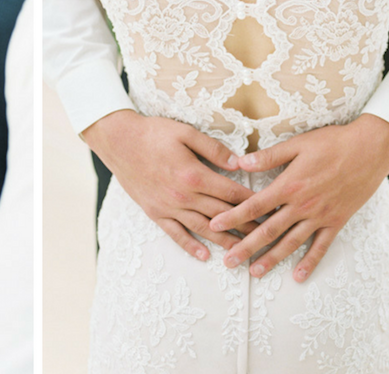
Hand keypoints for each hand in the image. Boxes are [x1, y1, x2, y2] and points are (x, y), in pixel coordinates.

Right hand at [82, 109, 257, 259]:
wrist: (118, 141)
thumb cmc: (152, 132)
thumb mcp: (185, 132)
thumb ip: (213, 149)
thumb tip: (238, 163)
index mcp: (194, 175)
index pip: (231, 193)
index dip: (253, 202)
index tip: (270, 210)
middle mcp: (183, 196)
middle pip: (222, 214)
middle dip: (247, 226)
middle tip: (268, 237)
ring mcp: (168, 206)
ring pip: (203, 229)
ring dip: (225, 242)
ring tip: (244, 252)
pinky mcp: (155, 212)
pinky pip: (175, 234)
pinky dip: (190, 246)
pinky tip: (204, 255)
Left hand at [209, 114, 388, 280]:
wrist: (370, 149)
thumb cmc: (332, 142)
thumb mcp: (297, 144)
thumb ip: (269, 157)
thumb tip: (240, 162)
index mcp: (289, 185)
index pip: (254, 205)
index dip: (233, 216)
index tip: (214, 225)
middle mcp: (302, 205)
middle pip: (269, 230)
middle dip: (247, 247)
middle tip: (228, 261)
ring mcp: (320, 216)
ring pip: (291, 242)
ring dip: (272, 259)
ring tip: (255, 272)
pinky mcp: (336, 221)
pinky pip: (321, 246)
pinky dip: (310, 262)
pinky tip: (298, 276)